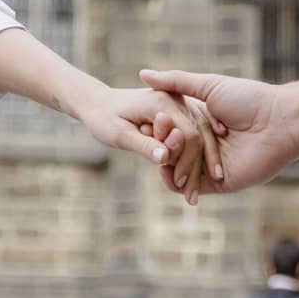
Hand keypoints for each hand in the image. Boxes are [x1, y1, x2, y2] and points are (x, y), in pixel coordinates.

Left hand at [76, 83, 199, 185]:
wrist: (98, 102)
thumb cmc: (104, 118)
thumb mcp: (119, 134)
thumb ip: (143, 145)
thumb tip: (165, 158)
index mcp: (162, 102)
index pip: (189, 134)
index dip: (187, 163)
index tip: (179, 186)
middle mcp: (175, 98)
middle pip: (198, 136)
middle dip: (195, 169)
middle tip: (191, 199)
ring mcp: (179, 102)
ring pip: (199, 136)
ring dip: (199, 165)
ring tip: (192, 195)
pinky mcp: (178, 110)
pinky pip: (192, 133)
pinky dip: (193, 156)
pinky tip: (191, 179)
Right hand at [140, 68, 298, 195]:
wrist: (278, 123)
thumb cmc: (248, 99)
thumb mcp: (209, 85)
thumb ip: (176, 81)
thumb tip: (143, 74)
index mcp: (202, 120)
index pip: (171, 126)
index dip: (156, 124)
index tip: (142, 119)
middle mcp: (205, 143)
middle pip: (172, 148)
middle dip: (159, 142)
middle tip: (147, 134)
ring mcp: (210, 164)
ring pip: (178, 167)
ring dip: (166, 160)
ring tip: (160, 151)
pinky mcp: (217, 183)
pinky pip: (190, 186)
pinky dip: (175, 183)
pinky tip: (164, 172)